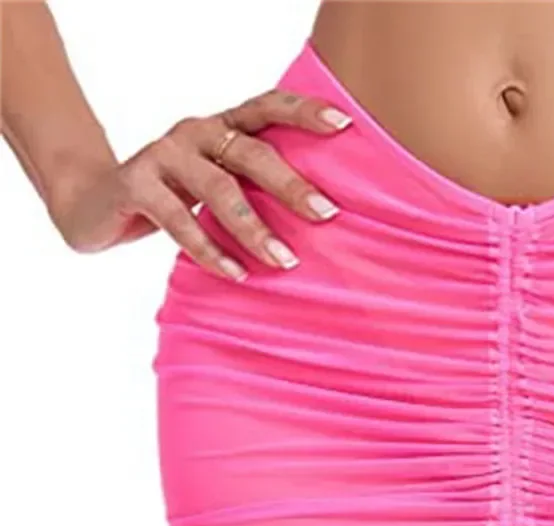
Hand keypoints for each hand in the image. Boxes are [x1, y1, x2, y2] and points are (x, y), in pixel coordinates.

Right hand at [50, 89, 352, 280]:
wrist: (94, 203)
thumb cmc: (175, 197)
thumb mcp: (217, 185)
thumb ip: (255, 189)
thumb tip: (326, 222)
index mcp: (221, 127)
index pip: (266, 108)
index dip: (303, 112)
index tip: (344, 126)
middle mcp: (195, 132)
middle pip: (251, 153)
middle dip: (291, 184)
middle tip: (327, 213)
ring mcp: (163, 155)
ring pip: (219, 190)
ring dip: (254, 228)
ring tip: (284, 261)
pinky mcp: (136, 185)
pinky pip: (179, 221)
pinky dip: (211, 250)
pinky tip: (237, 273)